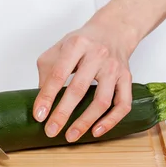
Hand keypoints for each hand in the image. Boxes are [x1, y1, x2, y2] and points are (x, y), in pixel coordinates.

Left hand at [33, 17, 137, 141]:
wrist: (113, 30)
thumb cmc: (82, 42)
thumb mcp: (58, 49)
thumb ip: (47, 72)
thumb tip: (40, 101)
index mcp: (76, 45)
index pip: (58, 74)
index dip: (47, 96)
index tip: (39, 115)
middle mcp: (97, 55)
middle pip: (79, 89)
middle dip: (63, 113)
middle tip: (51, 130)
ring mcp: (114, 68)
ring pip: (102, 101)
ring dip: (85, 122)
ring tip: (70, 136)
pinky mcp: (127, 78)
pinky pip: (122, 104)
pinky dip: (111, 121)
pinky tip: (96, 131)